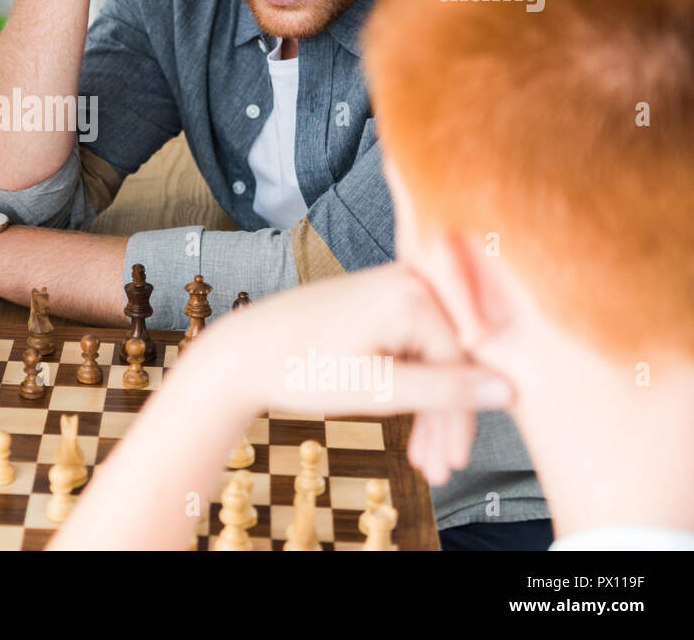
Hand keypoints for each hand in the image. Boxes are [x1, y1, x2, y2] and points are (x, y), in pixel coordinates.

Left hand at [209, 263, 514, 485]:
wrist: (242, 351)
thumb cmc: (300, 367)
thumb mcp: (377, 389)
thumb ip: (445, 390)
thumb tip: (508, 390)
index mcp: (414, 293)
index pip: (463, 365)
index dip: (461, 421)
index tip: (455, 463)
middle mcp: (409, 280)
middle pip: (448, 361)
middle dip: (443, 422)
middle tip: (437, 472)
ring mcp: (393, 287)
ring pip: (429, 359)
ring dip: (427, 412)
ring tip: (421, 462)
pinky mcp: (378, 301)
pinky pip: (409, 347)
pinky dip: (408, 387)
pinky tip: (407, 430)